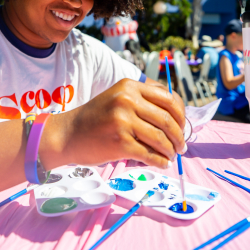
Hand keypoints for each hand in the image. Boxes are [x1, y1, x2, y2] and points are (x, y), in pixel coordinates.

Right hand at [44, 78, 185, 169]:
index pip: (169, 99)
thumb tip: (177, 118)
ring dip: (170, 150)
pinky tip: (162, 163)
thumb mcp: (118, 98)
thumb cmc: (95, 119)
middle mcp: (127, 100)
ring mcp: (123, 121)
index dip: (181, 116)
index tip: (182, 127)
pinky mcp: (120, 143)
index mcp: (129, 86)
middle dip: (179, 136)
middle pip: (168, 119)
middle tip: (182, 146)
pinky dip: (160, 161)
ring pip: (161, 139)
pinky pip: (149, 154)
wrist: (67, 134)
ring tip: (171, 155)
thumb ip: (143, 102)